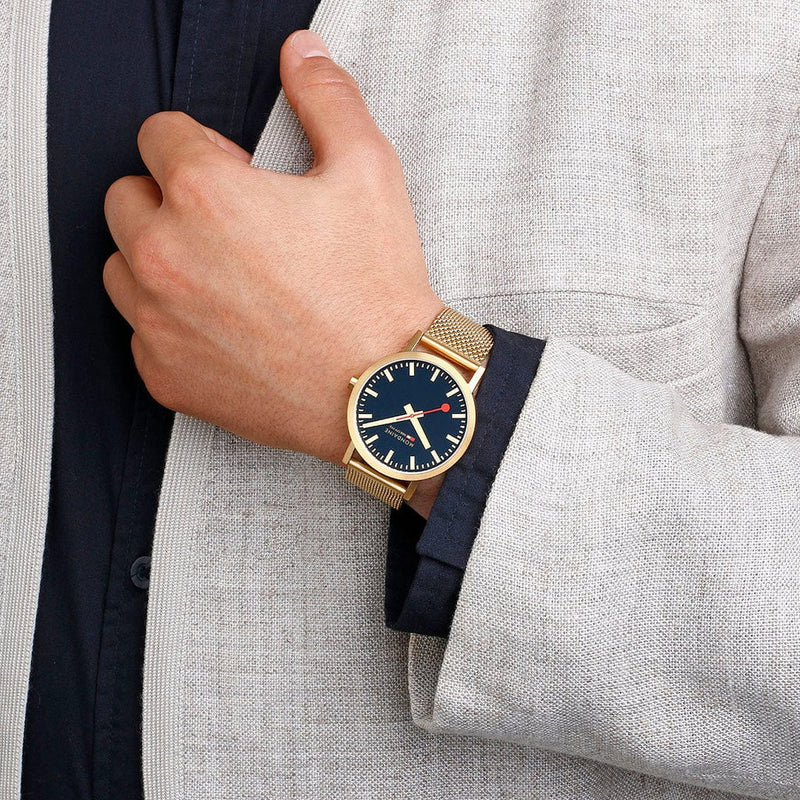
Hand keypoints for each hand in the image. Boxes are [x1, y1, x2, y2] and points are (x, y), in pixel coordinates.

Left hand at [102, 29, 443, 466]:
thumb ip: (327, 99)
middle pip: (127, 197)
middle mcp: (163, 255)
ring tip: (225, 277)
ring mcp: (158, 321)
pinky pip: (141, 332)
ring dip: (160, 259)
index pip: (158, 135)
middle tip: (232, 227)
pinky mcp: (164, 375)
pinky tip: (227, 328)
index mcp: (204, 193)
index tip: (236, 175)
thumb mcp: (369, 172)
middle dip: (171, 200)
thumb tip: (301, 55)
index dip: (204, 149)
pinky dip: (172, 324)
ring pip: (122, 265)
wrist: (383, 390)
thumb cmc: (375, 291)